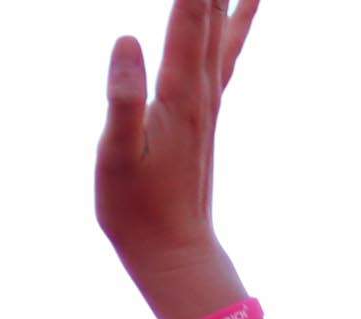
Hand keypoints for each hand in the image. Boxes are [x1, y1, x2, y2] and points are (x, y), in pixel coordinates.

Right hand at [95, 0, 260, 316]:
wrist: (175, 253)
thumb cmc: (137, 211)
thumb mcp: (116, 155)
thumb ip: (122, 97)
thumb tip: (126, 39)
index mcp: (179, 92)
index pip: (189, 12)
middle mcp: (203, 88)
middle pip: (212, 9)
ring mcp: (209, 99)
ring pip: (224, 25)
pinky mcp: (206, 111)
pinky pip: (226, 50)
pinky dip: (235, 20)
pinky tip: (244, 7)